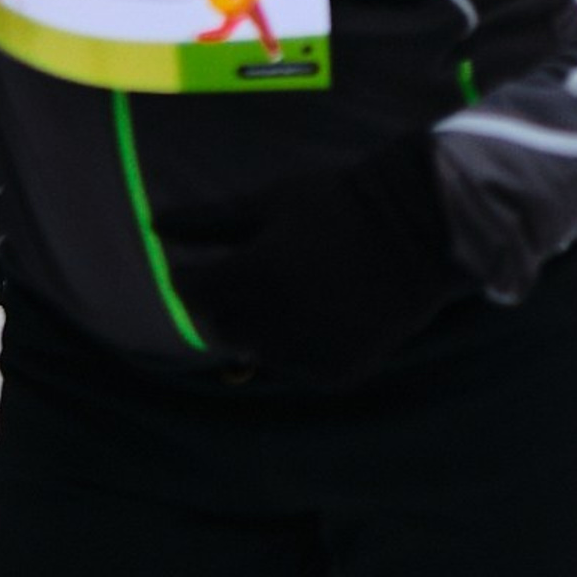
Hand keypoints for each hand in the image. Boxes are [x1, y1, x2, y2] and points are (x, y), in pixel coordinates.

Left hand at [181, 136, 470, 387]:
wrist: (424, 227)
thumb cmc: (341, 203)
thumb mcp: (272, 202)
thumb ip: (208, 220)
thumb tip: (152, 224)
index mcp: (246, 280)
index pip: (189, 289)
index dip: (201, 271)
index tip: (230, 256)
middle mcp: (266, 327)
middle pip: (221, 323)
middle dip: (234, 300)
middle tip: (271, 271)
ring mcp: (302, 356)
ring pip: (259, 349)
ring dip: (267, 326)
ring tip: (303, 290)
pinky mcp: (334, 374)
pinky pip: (299, 365)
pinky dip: (305, 345)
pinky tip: (331, 311)